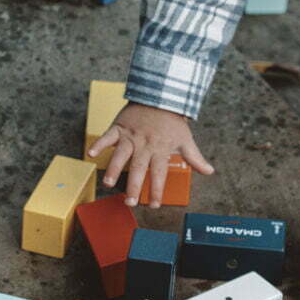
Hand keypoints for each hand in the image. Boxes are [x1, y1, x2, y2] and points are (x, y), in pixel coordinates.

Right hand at [88, 102, 213, 206]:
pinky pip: (107, 136)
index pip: (159, 173)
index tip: (154, 204)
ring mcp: (131, 136)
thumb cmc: (172, 121)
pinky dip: (98, 144)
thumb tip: (209, 171)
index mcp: (160, 149)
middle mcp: (145, 145)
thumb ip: (195, 158)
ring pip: (121, 154)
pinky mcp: (120, 127)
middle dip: (134, 186)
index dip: (156, 190)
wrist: (160, 95)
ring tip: (108, 184)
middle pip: (138, 168)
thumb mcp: (185, 139)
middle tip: (130, 202)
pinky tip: (90, 154)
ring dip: (113, 169)